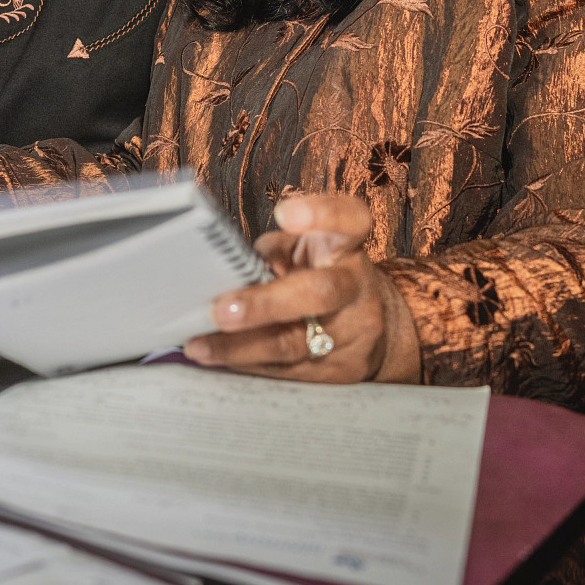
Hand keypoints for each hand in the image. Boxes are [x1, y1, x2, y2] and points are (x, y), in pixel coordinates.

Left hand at [184, 193, 420, 383]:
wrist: (383, 330)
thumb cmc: (325, 276)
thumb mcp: (307, 250)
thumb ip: (275, 251)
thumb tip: (225, 266)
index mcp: (345, 246)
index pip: (350, 221)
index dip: (322, 214)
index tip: (285, 214)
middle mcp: (355, 287)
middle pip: (319, 292)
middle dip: (265, 304)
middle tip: (221, 311)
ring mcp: (352, 332)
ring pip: (295, 344)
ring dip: (240, 347)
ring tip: (200, 346)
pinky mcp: (340, 369)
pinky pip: (286, 370)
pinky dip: (247, 364)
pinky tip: (217, 360)